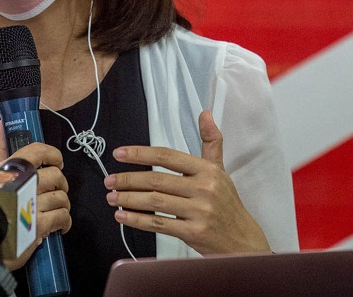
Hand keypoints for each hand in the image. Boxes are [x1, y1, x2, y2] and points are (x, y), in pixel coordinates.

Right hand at [0, 121, 70, 268]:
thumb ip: (0, 150)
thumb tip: (0, 125)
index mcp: (11, 169)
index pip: (39, 151)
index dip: (53, 154)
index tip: (57, 162)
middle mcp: (22, 183)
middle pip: (57, 176)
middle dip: (60, 185)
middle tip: (54, 192)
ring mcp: (31, 204)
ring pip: (62, 198)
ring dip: (61, 206)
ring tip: (52, 211)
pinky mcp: (38, 225)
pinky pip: (63, 217)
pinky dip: (64, 222)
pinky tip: (57, 225)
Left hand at [103, 110, 269, 255]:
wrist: (243, 240)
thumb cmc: (226, 203)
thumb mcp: (220, 170)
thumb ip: (211, 142)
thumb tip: (205, 113)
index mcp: (206, 170)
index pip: (168, 156)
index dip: (141, 154)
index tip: (119, 154)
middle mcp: (203, 189)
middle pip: (157, 180)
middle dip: (128, 180)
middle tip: (109, 180)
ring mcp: (199, 212)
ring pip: (155, 202)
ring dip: (129, 199)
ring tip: (112, 197)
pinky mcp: (193, 232)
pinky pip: (159, 224)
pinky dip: (137, 220)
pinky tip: (122, 216)